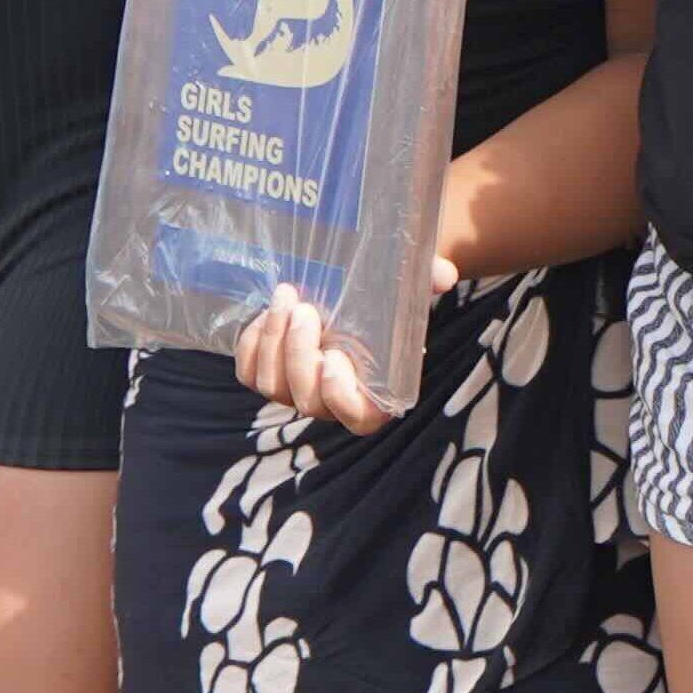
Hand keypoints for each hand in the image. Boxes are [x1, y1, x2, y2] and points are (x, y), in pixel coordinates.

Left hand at [231, 272, 442, 434]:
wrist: (354, 287)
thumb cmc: (389, 296)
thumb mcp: (412, 286)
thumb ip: (428, 281)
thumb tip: (443, 274)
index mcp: (375, 393)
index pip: (358, 419)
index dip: (341, 398)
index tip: (336, 358)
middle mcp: (332, 400)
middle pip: (306, 402)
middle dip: (300, 356)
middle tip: (305, 311)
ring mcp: (297, 390)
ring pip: (273, 387)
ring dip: (273, 343)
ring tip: (285, 298)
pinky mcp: (269, 373)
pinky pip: (248, 374)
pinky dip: (250, 347)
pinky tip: (264, 314)